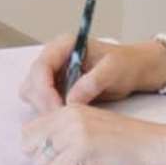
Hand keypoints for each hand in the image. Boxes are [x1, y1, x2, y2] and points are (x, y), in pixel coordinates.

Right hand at [16, 30, 165, 116]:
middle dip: (43, 102)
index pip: (41, 66)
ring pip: (33, 94)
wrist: (133, 69)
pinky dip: (49, 112)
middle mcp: (54, 58)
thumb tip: (72, 99)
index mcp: (64, 45)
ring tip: (65, 119)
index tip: (57, 108)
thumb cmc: (125, 63)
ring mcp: (53, 74)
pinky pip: (43, 102)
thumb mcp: (114, 69)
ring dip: (44, 108)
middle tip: (61, 119)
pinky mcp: (56, 88)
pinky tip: (66, 119)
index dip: (44, 89)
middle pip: (32, 81)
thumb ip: (93, 81)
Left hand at [22, 98, 165, 164]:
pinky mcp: (82, 147)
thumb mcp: (92, 127)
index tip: (64, 155)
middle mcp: (67, 115)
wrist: (156, 145)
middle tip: (74, 162)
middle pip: (29, 147)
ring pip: (41, 162)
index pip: (28, 131)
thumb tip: (37, 152)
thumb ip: (66, 132)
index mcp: (69, 108)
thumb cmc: (129, 143)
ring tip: (87, 163)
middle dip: (47, 161)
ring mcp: (73, 130)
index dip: (42, 150)